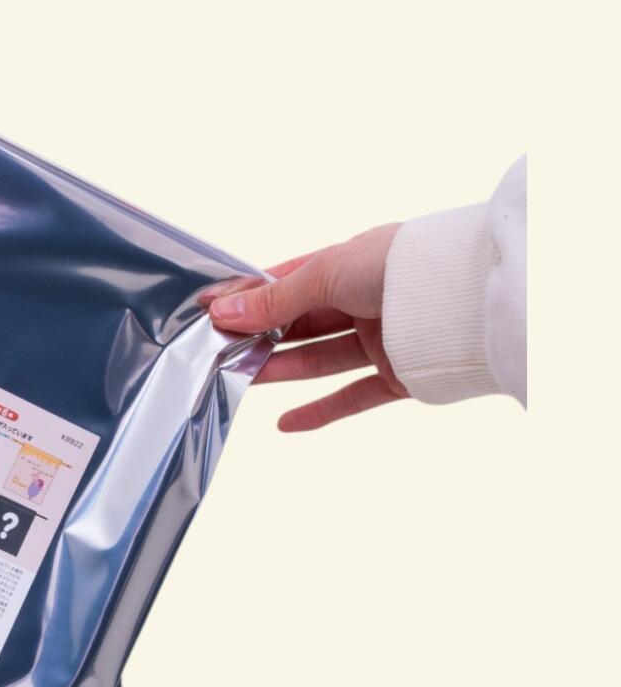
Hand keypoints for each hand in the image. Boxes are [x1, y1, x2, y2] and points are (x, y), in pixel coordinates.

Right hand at [203, 224, 408, 431]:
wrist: (472, 300)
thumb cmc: (404, 267)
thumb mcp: (328, 273)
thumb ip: (276, 299)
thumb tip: (225, 313)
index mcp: (352, 262)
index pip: (290, 281)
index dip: (252, 297)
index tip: (213, 313)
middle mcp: (367, 299)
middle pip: (302, 324)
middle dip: (262, 336)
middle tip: (220, 350)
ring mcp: (383, 339)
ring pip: (320, 359)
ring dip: (281, 370)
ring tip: (240, 380)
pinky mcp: (398, 376)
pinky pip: (352, 397)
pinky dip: (319, 411)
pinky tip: (284, 423)